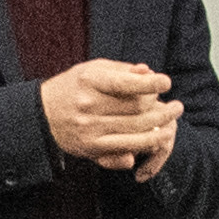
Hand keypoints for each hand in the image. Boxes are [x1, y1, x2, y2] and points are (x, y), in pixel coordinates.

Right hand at [41, 59, 177, 171]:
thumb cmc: (72, 87)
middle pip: (133, 109)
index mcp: (90, 81)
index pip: (125, 84)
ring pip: (133, 131)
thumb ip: (121, 70)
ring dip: (158, 127)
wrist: (40, 115)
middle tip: (177, 106)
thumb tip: (147, 72)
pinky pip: (124, 148)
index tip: (166, 82)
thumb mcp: (92, 69)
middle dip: (160, 108)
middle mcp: (88, 105)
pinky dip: (145, 144)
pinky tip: (157, 138)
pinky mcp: (91, 147)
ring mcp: (89, 129)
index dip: (149, 84)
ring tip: (172, 121)